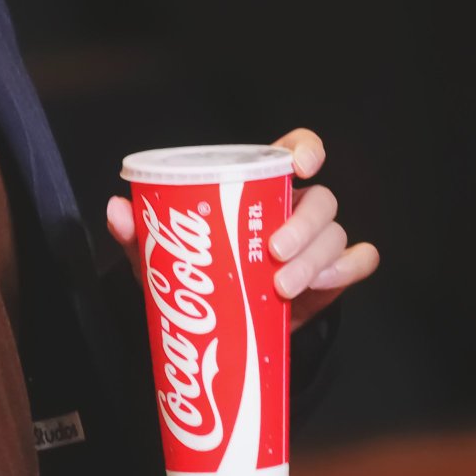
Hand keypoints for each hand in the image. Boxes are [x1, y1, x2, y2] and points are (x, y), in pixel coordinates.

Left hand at [104, 128, 379, 335]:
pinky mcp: (332, 276)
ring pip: (336, 235)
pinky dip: (348, 270)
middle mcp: (294, 209)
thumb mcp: (164, 255)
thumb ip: (142, 232)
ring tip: (280, 287)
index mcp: (260, 188)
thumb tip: (117, 209)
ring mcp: (317, 243)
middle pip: (321, 200)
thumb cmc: (198, 274)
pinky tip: (324, 285)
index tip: (301, 165)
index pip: (295, 150)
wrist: (222, 327)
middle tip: (273, 253)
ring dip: (314, 260)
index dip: (307, 149)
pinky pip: (358, 262)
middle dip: (303, 225)